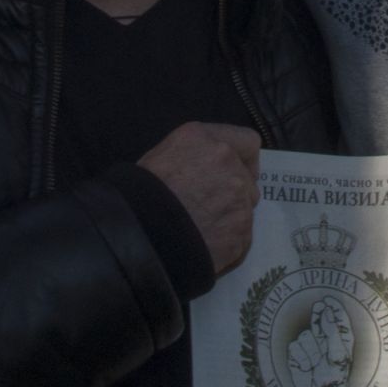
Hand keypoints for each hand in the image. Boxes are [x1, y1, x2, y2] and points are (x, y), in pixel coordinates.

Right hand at [137, 122, 262, 276]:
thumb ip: (197, 153)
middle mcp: (230, 165)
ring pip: (245, 210)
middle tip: (207, 206)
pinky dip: (227, 242)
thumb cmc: (139, 194)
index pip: (248, 142)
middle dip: (233, 192)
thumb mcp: (163, 155)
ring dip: (230, 217)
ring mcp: (240, 201)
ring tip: (202, 229)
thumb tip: (207, 165)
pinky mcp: (241, 233)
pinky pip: (240, 237)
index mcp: (208, 141)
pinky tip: (204, 245)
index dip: (243, 159)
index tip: (235, 172)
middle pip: (248, 180)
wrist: (138, 236)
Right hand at [286, 299, 353, 386]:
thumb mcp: (338, 354)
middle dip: (318, 313)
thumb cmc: (335, 377)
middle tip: (319, 305)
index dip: (332, 306)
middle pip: (318, 318)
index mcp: (340, 337)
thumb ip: (331, 331)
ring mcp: (309, 345)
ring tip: (316, 364)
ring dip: (310, 350)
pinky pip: (294, 346)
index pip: (336, 316)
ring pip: (304, 335)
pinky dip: (301, 357)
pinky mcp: (296, 354)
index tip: (328, 299)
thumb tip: (326, 311)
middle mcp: (324, 338)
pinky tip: (307, 368)